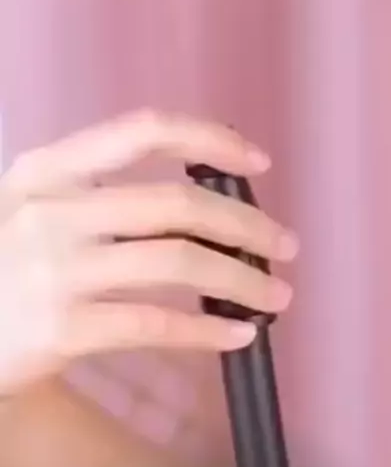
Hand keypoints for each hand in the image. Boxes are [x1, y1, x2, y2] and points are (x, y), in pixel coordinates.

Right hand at [0, 110, 296, 394]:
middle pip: (176, 203)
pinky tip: (238, 335)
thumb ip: (94, 201)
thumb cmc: (3, 276)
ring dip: (241, 278)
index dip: (209, 139)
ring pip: (177, 262)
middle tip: (285, 246)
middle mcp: (51, 211)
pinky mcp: (63, 327)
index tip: (257, 162)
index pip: (141, 131)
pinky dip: (208, 330)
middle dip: (246, 224)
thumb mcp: (30, 214)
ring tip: (276, 295)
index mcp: (45, 172)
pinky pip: (157, 324)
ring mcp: (56, 269)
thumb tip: (196, 211)